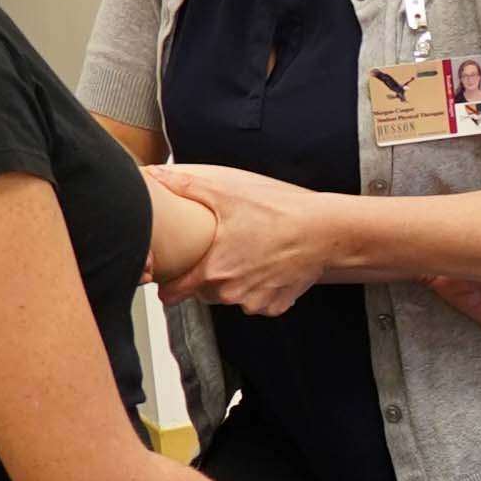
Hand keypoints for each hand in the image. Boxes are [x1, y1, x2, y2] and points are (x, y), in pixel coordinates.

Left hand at [155, 162, 344, 317]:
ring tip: (250, 256)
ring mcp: (255, 301)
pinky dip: (261, 288)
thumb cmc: (279, 212)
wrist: (324, 230)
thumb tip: (155, 175)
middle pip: (205, 293)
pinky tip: (269, 266)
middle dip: (208, 277)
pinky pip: (259, 301)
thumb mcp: (228, 193)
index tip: (170, 279)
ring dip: (236, 283)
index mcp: (213, 269)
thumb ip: (186, 186)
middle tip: (224, 252)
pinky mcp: (276, 305)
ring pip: (233, 297)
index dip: (168, 285)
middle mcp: (232, 292)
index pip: (173, 293)